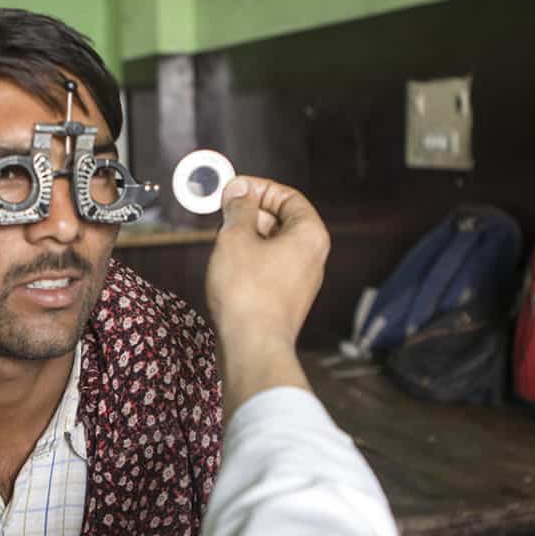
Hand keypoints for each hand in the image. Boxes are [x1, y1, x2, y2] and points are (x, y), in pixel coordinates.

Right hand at [205, 177, 329, 415]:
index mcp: (310, 235)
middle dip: (251, 212)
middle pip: (283, 220)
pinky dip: (250, 260)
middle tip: (224, 211)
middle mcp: (312, 257)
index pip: (289, 196)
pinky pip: (270, 267)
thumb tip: (239, 191)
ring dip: (247, 237)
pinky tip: (228, 265)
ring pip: (274, 245)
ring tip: (222, 239)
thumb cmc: (249, 295)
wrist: (252, 347)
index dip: (259, 188)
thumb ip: (238, 208)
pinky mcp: (286, 299)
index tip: (234, 188)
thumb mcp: (236, 238)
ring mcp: (300, 280)